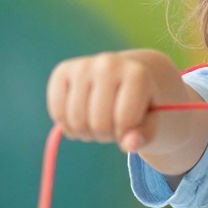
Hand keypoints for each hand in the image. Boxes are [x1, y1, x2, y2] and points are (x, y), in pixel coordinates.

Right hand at [46, 50, 166, 154]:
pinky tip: (79, 120)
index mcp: (136, 74)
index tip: (129, 126)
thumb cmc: (139, 102)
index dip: (126, 134)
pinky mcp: (62, 71)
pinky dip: (67, 125)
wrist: (124, 74)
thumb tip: (129, 145)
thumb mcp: (150, 120)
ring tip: (96, 124)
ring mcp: (83, 65)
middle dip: (105, 135)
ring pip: (76, 120)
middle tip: (110, 127)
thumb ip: (144, 135)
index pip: (125, 120)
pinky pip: (57, 111)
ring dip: (85, 133)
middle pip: (99, 122)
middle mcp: (108, 63)